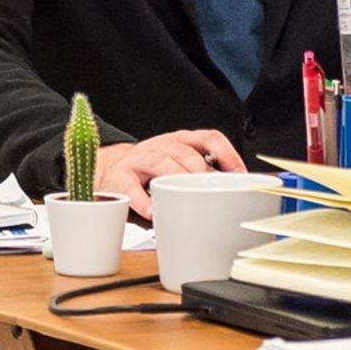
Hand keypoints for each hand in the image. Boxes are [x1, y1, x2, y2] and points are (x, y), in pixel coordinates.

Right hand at [95, 130, 244, 218]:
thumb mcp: (178, 159)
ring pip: (163, 163)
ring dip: (177, 179)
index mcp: (181, 140)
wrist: (112, 167)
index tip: (238, 173)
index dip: (227, 153)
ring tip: (187, 197)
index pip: (209, 138)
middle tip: (213, 190)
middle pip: (187, 153)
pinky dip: (143, 201)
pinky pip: (133, 188)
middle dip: (202, 172)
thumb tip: (231, 186)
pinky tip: (153, 211)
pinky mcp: (122, 177)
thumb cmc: (152, 167)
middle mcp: (163, 145)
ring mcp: (141, 159)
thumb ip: (201, 168)